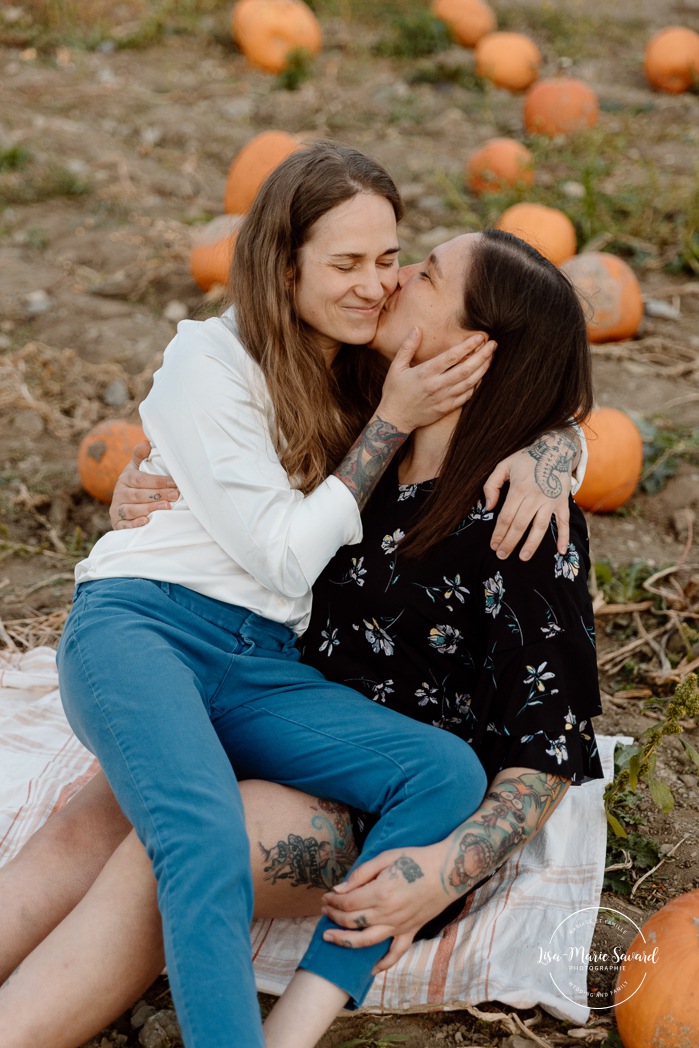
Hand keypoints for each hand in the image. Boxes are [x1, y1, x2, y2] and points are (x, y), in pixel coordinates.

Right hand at [109, 440, 179, 529]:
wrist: (121, 505)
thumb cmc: (135, 485)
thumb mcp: (136, 469)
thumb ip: (140, 456)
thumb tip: (146, 443)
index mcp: (125, 478)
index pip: (140, 479)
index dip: (158, 481)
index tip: (175, 483)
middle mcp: (119, 493)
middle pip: (138, 494)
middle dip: (159, 494)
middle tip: (176, 495)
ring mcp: (117, 509)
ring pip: (132, 509)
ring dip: (150, 508)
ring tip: (167, 506)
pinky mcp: (117, 524)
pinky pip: (124, 525)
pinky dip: (135, 524)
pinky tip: (147, 521)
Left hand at [320, 845, 453, 973]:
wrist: (448, 870)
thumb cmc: (416, 858)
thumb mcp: (385, 858)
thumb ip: (361, 874)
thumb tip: (339, 890)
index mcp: (380, 893)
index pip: (347, 903)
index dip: (332, 901)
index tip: (326, 896)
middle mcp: (388, 914)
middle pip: (352, 922)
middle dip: (333, 916)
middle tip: (324, 910)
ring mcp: (400, 926)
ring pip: (366, 941)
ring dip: (345, 941)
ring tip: (329, 937)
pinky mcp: (411, 931)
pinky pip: (396, 953)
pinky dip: (383, 964)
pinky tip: (370, 968)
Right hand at [377, 328, 495, 432]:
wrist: (394, 419)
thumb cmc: (394, 391)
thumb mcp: (396, 367)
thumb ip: (407, 347)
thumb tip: (417, 329)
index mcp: (425, 373)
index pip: (452, 356)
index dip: (468, 346)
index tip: (480, 337)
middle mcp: (437, 386)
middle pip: (466, 369)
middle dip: (482, 356)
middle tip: (493, 345)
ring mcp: (443, 398)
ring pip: (469, 383)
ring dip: (483, 369)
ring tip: (491, 357)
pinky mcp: (446, 408)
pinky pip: (466, 396)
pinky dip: (476, 386)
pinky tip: (482, 376)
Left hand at [483, 433, 576, 559]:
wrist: (554, 448)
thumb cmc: (525, 458)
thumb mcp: (504, 465)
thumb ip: (491, 485)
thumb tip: (488, 507)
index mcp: (519, 489)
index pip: (506, 517)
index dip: (499, 533)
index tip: (493, 545)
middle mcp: (535, 497)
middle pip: (520, 525)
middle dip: (510, 542)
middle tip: (501, 555)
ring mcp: (551, 500)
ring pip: (540, 527)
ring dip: (531, 544)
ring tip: (523, 557)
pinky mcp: (563, 502)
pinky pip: (564, 522)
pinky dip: (564, 537)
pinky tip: (560, 552)